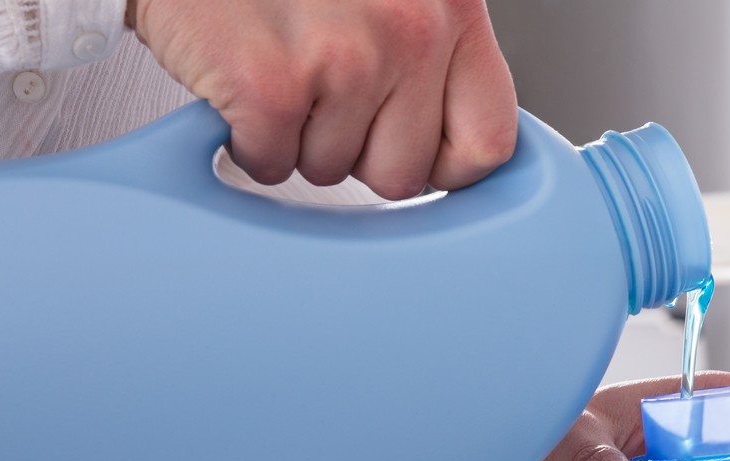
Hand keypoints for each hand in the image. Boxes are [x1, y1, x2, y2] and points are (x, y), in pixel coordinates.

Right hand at [128, 0, 517, 197]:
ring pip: (332, 171)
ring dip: (295, 137)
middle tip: (319, 90)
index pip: (489, 140)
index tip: (405, 148)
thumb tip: (453, 154)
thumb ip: (433, 55)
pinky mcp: (272, 84)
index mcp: (452, 4)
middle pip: (404, 174)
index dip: (441, 163)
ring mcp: (343, 57)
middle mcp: (410, 27)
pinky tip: (240, 79)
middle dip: (355, 150)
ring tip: (278, 66)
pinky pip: (270, 164)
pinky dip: (245, 136)